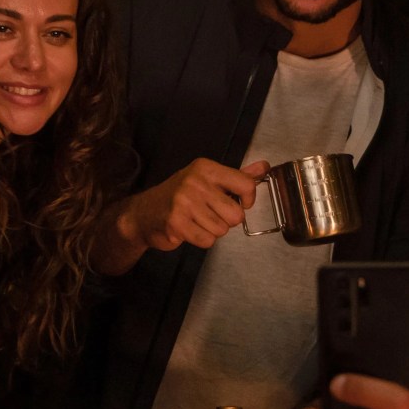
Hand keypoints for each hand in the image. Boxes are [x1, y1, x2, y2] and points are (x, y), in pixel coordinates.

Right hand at [122, 158, 268, 253]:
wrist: (144, 213)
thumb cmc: (179, 196)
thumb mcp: (209, 179)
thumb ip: (239, 176)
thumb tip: (264, 167)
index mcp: (206, 168)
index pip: (246, 184)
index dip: (248, 200)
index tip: (239, 202)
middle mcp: (195, 182)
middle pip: (236, 215)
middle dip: (227, 220)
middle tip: (210, 214)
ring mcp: (184, 202)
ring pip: (222, 230)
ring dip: (212, 230)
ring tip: (196, 221)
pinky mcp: (176, 223)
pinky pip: (207, 241)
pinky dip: (201, 239)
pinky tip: (189, 229)